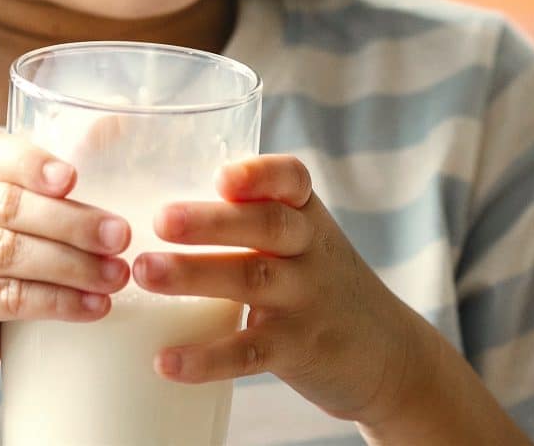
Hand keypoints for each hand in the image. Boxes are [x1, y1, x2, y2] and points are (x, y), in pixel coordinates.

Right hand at [0, 129, 130, 444]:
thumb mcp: (9, 223)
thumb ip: (51, 184)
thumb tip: (116, 121)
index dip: (31, 162)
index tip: (73, 179)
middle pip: (7, 205)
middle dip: (72, 220)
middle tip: (121, 236)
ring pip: (9, 251)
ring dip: (73, 265)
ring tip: (118, 276)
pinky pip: (6, 297)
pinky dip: (58, 302)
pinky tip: (95, 307)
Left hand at [132, 154, 424, 424]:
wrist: (389, 355)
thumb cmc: (322, 285)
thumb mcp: (305, 241)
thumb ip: (252, 218)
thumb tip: (157, 198)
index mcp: (306, 216)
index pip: (291, 179)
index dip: (259, 173)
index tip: (221, 176)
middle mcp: (310, 251)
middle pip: (265, 225)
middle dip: (211, 221)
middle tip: (160, 220)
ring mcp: (306, 300)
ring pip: (252, 280)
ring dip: (194, 275)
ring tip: (144, 272)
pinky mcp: (297, 350)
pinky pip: (249, 352)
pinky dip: (207, 357)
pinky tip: (166, 360)